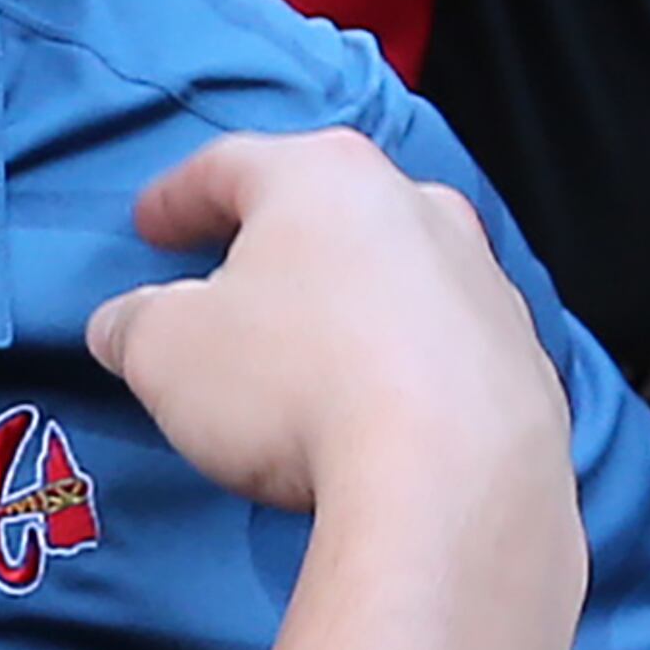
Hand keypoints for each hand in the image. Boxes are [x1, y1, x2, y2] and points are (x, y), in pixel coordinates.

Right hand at [89, 131, 576, 544]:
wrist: (452, 483)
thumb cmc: (295, 388)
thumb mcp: (162, 352)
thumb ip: (133, 324)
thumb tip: (126, 325)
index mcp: (322, 177)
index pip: (228, 165)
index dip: (175, 197)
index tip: (150, 226)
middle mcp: (415, 207)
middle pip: (324, 210)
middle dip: (272, 244)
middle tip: (225, 283)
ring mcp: (482, 282)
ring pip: (392, 273)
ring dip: (342, 304)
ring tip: (298, 359)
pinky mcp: (523, 361)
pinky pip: (440, 347)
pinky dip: (397, 365)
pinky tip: (366, 412)